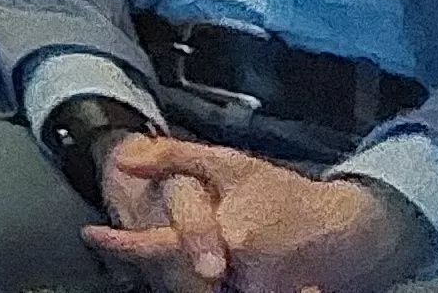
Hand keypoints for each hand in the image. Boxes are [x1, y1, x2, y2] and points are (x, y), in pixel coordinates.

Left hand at [85, 134, 430, 289]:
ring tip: (217, 249)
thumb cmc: (283, 194)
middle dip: (169, 262)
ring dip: (192, 272)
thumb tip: (123, 161)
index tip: (91, 235)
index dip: (123, 244)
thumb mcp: (229, 164)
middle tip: (165, 240)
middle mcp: (245, 274)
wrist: (345, 228)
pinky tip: (230, 262)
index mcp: (231, 236)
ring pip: (203, 288)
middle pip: (185, 276)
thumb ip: (173, 157)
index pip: (164, 245)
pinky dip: (217, 279)